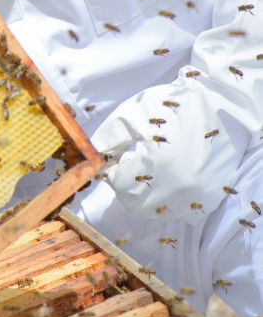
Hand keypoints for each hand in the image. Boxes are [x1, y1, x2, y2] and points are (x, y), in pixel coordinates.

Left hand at [90, 79, 249, 221]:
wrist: (220, 105)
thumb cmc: (174, 105)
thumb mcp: (134, 113)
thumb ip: (110, 137)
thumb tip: (97, 157)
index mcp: (155, 166)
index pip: (119, 184)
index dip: (112, 171)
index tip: (115, 160)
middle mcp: (176, 188)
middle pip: (135, 204)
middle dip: (125, 188)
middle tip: (127, 168)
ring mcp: (195, 196)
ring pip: (157, 211)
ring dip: (145, 197)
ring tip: (149, 171)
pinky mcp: (209, 197)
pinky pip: (180, 211)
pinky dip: (168, 201)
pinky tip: (168, 178)